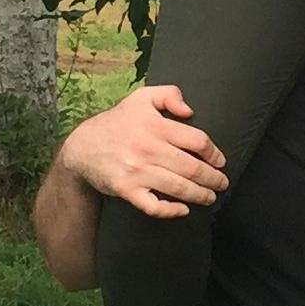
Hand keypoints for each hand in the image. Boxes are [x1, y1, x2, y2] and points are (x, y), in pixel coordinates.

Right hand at [60, 82, 226, 219]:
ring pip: (178, 187)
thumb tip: (189, 111)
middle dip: (212, 178)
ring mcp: (137, 171)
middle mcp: (147, 148)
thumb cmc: (117, 122)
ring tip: (210, 197)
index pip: (196, 141)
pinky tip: (183, 209)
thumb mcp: (141, 98)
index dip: (213, 153)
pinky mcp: (126, 190)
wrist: (82, 147)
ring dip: (200, 195)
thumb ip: (169, 94)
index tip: (220, 161)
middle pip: (192, 168)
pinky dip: (171, 210)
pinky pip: (153, 206)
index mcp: (155, 125)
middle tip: (222, 183)